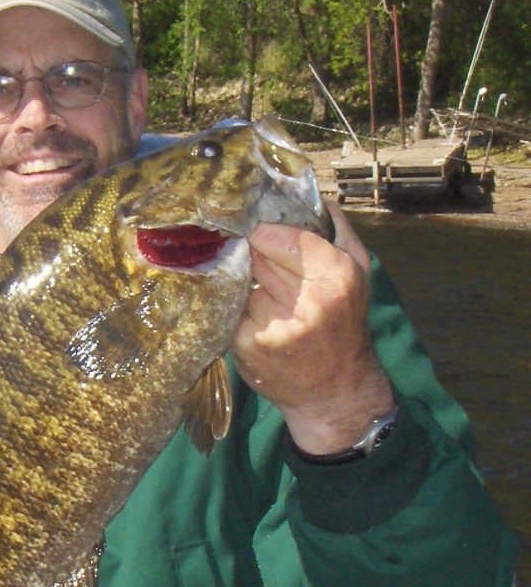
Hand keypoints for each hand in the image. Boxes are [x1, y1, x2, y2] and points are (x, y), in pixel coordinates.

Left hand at [232, 202, 394, 454]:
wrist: (333, 390)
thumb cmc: (343, 324)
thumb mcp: (358, 272)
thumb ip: (337, 229)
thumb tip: (311, 195)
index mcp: (335, 276)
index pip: (279, 236)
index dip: (264, 233)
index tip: (257, 233)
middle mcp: (306, 302)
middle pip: (255, 256)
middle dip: (250, 254)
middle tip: (251, 258)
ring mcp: (273, 325)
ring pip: (238, 280)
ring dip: (240, 280)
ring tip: (257, 291)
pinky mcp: (247, 344)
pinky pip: (227, 306)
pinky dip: (230, 305)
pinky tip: (245, 313)